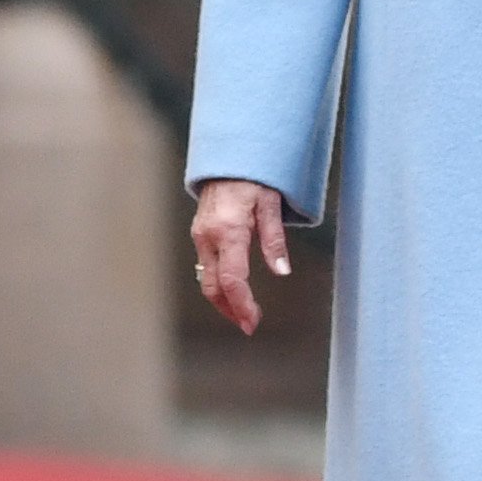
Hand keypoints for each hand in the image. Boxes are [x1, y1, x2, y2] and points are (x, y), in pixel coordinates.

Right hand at [190, 178, 290, 334]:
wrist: (227, 156)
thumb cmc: (253, 176)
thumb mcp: (271, 203)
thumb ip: (274, 238)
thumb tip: (282, 271)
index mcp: (229, 230)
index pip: (232, 279)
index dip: (243, 305)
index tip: (253, 322)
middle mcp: (209, 236)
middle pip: (213, 287)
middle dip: (230, 310)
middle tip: (249, 324)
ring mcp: (200, 236)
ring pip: (207, 279)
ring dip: (223, 300)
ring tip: (243, 312)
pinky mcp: (199, 233)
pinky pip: (206, 265)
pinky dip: (218, 282)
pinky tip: (233, 287)